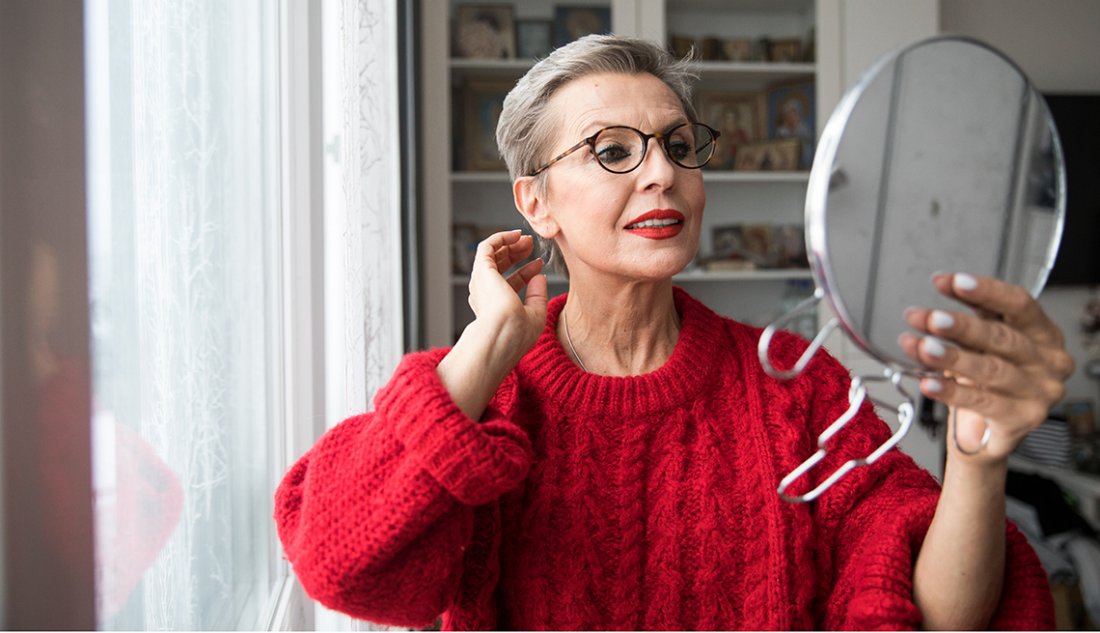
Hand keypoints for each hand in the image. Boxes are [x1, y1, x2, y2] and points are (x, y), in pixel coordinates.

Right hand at [465, 229, 547, 366]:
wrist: (500, 336)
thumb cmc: (515, 334)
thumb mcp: (535, 315)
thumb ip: (538, 296)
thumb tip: (540, 277)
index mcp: (497, 307)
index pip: (510, 283)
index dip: (527, 272)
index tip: (540, 264)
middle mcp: (486, 294)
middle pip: (500, 267)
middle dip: (516, 253)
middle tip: (531, 244)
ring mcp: (482, 282)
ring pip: (492, 255)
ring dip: (509, 244)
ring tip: (525, 238)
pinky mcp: (481, 270)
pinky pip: (486, 247)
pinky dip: (500, 238)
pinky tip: (514, 235)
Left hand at [898, 272, 1074, 462]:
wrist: (987, 432)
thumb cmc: (986, 380)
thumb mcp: (979, 346)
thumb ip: (963, 327)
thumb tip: (926, 315)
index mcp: (1042, 332)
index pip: (1018, 304)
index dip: (984, 291)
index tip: (951, 282)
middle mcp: (1048, 360)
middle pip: (1002, 337)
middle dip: (960, 326)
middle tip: (928, 318)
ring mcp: (1038, 391)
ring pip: (991, 369)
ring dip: (951, 357)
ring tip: (922, 348)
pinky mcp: (1023, 419)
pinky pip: (982, 402)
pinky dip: (951, 391)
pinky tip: (929, 382)